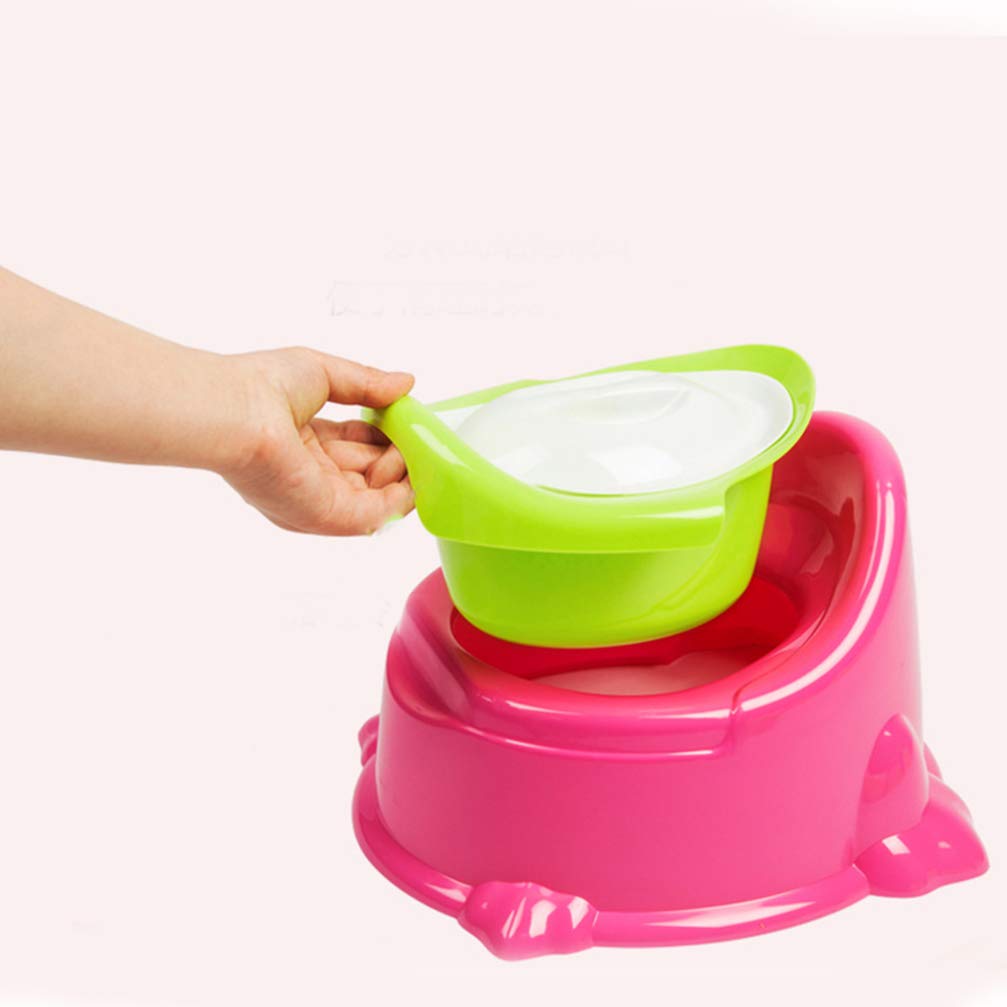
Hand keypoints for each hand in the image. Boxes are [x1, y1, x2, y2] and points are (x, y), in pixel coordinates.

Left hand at [222, 347, 414, 535]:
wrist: (235, 411)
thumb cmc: (261, 387)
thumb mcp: (324, 373)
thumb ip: (367, 384)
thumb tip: (405, 384)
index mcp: (302, 444)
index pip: (355, 446)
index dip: (385, 436)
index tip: (407, 420)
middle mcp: (309, 476)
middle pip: (369, 472)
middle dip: (399, 453)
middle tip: (418, 434)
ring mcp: (318, 499)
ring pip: (378, 494)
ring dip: (403, 472)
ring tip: (414, 446)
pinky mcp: (327, 516)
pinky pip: (376, 516)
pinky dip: (401, 497)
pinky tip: (413, 471)